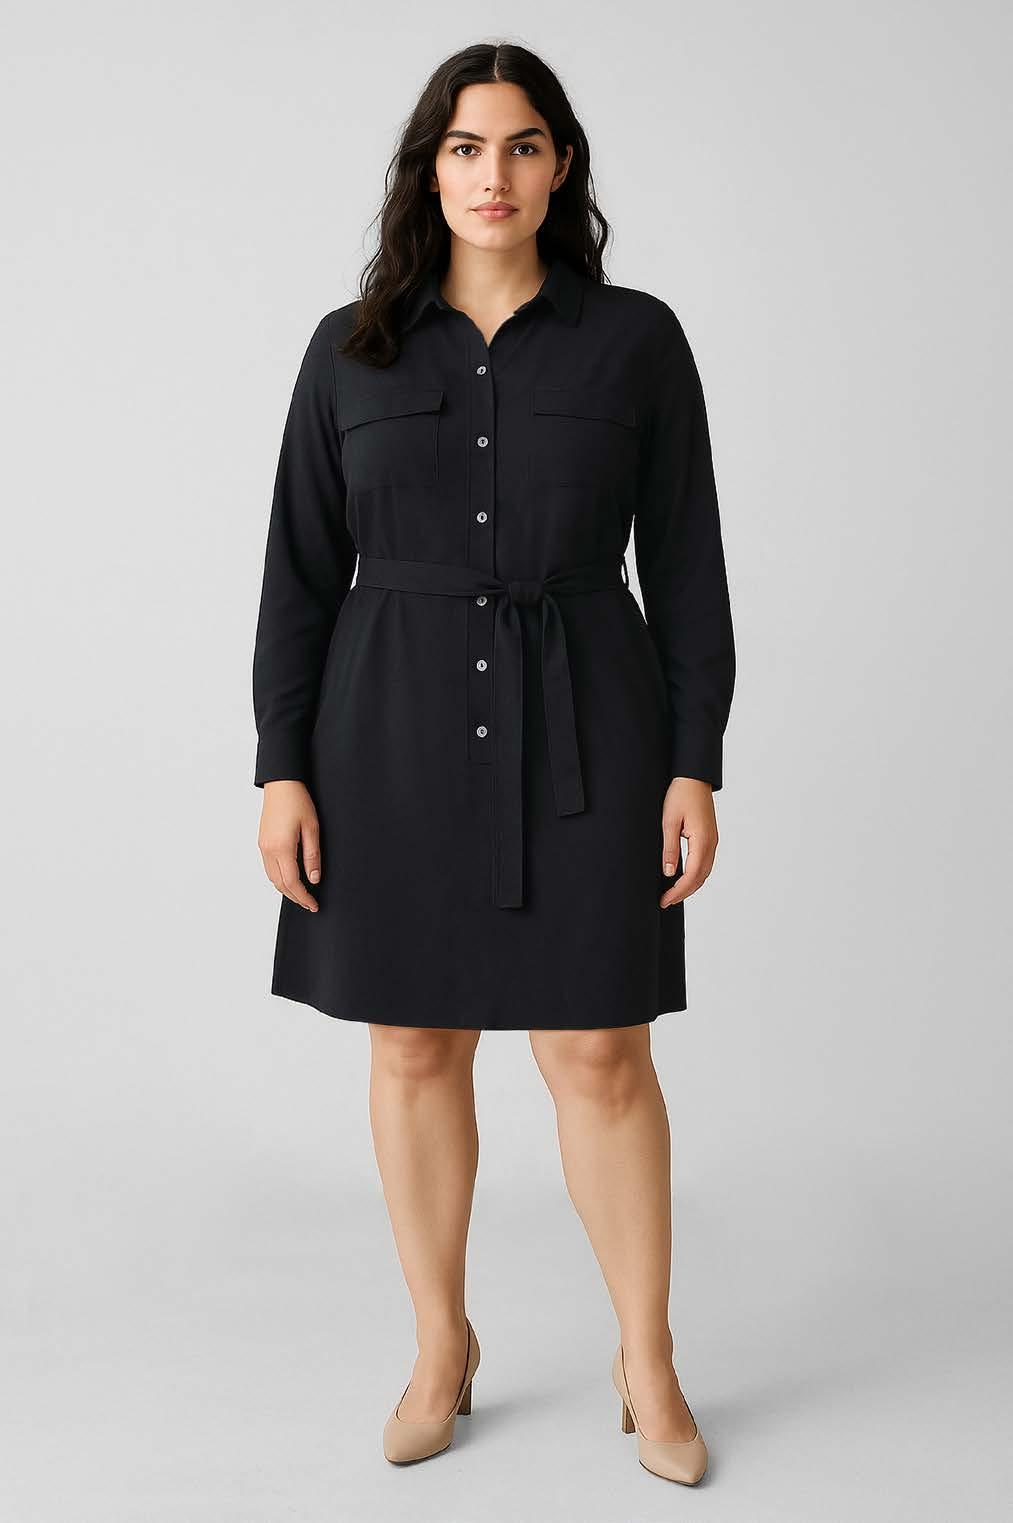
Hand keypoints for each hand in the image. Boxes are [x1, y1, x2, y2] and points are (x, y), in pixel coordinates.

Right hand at [257, 780, 320, 911]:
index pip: (292, 882)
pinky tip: (290, 878)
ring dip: (286, 889)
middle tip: (310, 903)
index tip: (314, 905)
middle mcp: (268, 850)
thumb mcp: (312, 828)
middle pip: (280, 884)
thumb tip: (314, 878)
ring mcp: (263, 847)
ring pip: (272, 878)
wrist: (280, 784)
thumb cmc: (297, 801)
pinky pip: (269, 868)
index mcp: (281, 848)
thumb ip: (312, 856)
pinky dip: (279, 878)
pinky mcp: (262, 842)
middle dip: (295, 897)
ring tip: (302, 894)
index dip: (304, 897)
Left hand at [659, 777, 717, 907]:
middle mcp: (711, 843)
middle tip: (665, 902)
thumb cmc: (680, 794)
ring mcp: (713, 841)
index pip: (692, 875)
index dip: (678, 891)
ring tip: (672, 894)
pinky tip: (682, 878)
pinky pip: (705, 863)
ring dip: (690, 886)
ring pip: (704, 872)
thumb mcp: (669, 821)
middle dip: (683, 893)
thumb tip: (669, 873)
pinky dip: (695, 875)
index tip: (664, 900)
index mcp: (702, 841)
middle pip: (701, 878)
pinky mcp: (710, 837)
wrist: (694, 776)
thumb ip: (669, 848)